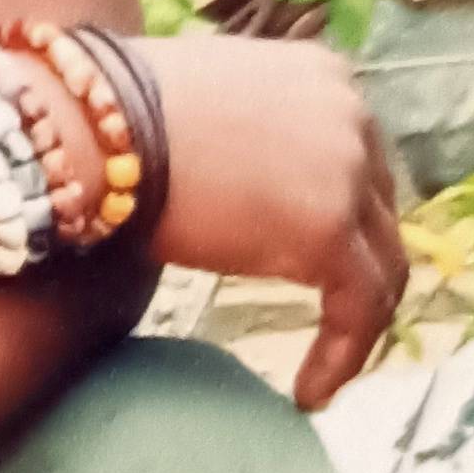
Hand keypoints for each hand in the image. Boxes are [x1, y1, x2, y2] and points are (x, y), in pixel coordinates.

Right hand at [140, 31, 406, 410]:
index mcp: (325, 79)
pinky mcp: (331, 228)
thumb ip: (249, 143)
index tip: (318, 269)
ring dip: (355, 325)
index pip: (358, 162)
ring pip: (381, 265)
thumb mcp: (208, 113)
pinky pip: (361, 307)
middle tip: (327, 324)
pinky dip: (344, 356)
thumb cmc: (116, 124)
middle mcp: (352, 115)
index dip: (345, 222)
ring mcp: (348, 169)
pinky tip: (309, 393)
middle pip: (378, 212)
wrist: (92, 129)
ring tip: (320, 374)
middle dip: (355, 271)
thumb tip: (243, 194)